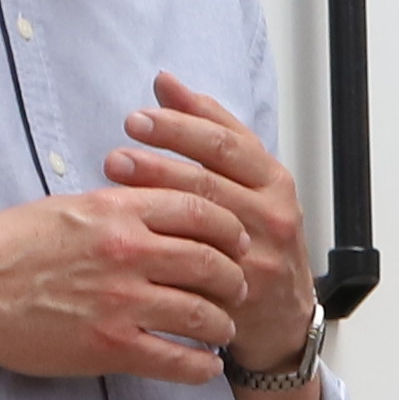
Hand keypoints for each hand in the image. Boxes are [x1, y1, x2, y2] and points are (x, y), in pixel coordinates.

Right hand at [0, 184, 249, 381]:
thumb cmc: (10, 244)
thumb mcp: (70, 206)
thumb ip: (122, 207)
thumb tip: (163, 208)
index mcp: (119, 209)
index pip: (201, 211)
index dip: (229, 229)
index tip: (238, 242)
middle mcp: (127, 251)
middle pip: (211, 262)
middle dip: (234, 277)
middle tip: (239, 287)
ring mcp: (120, 301)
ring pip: (202, 313)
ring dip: (222, 324)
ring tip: (224, 328)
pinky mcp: (109, 346)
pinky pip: (175, 360)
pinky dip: (200, 366)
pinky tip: (206, 366)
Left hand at [108, 72, 314, 369]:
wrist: (284, 316)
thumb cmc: (260, 236)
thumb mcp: (249, 179)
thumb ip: (211, 129)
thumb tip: (166, 83)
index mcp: (273, 180)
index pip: (225, 143)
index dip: (180, 127)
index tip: (139, 118)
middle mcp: (271, 214)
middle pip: (210, 179)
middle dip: (159, 162)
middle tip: (117, 153)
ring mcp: (257, 255)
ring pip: (202, 220)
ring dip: (155, 197)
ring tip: (114, 180)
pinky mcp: (240, 292)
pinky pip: (196, 264)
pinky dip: (162, 245)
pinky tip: (134, 234)